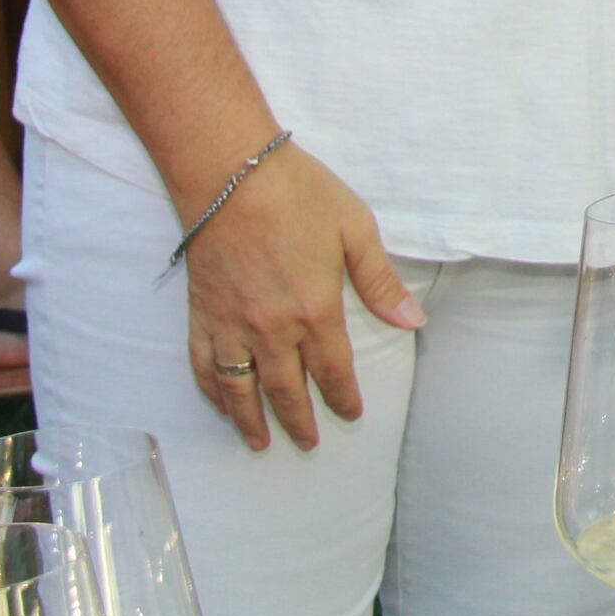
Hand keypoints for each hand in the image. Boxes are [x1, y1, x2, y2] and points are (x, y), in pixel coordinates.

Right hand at [182, 142, 423, 451]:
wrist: (229, 173)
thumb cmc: (299, 194)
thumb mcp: (355, 230)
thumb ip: (380, 282)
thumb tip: (413, 322)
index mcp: (315, 311)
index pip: (333, 370)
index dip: (343, 397)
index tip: (350, 414)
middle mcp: (272, 330)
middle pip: (286, 390)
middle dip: (300, 421)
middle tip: (309, 443)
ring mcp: (231, 326)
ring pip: (241, 390)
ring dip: (251, 421)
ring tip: (261, 443)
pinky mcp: (201, 315)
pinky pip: (204, 367)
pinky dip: (213, 393)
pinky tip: (221, 405)